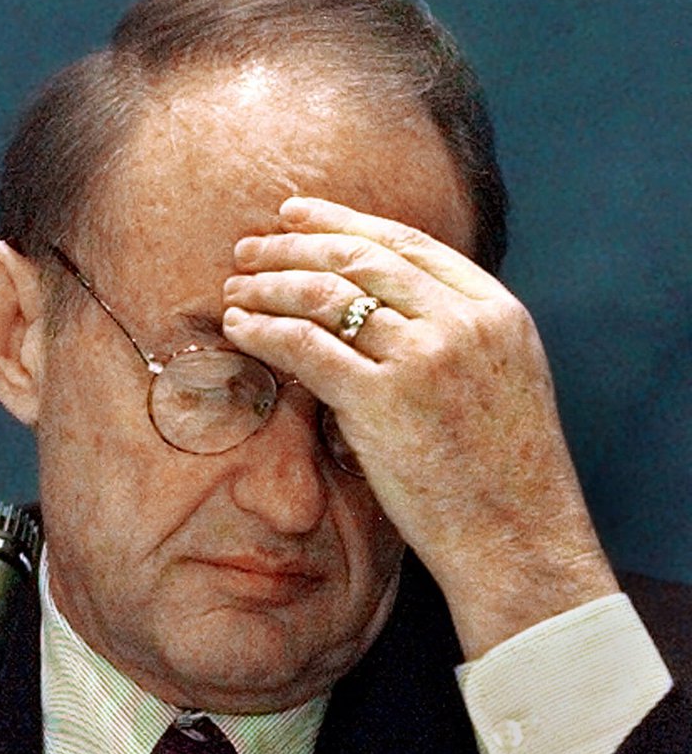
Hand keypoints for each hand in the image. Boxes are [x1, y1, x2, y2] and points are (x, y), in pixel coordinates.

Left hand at [222, 196, 617, 656]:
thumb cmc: (503, 473)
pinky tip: (239, 328)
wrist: (519, 540)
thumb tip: (384, 302)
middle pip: (360, 260)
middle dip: (294, 246)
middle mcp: (463, 322)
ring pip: (328, 296)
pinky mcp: (384, 402)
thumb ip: (455, 330)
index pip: (406, 243)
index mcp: (496, 310)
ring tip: (234, 287)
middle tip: (247, 245)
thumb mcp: (503, 377)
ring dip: (271, 285)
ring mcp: (425, 359)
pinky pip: (308, 347)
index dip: (342, 222)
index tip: (295, 214)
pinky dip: (266, 331)